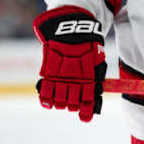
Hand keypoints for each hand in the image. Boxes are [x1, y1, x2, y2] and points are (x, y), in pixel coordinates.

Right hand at [33, 6, 106, 121]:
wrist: (71, 26)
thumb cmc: (88, 42)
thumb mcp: (97, 57)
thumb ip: (96, 76)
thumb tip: (97, 95)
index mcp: (89, 72)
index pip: (88, 97)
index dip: (87, 110)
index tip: (85, 117)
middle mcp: (74, 74)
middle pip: (72, 101)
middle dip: (73, 106)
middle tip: (74, 105)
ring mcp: (60, 72)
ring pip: (59, 98)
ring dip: (61, 104)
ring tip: (62, 102)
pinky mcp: (48, 68)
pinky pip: (45, 88)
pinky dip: (46, 98)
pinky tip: (49, 103)